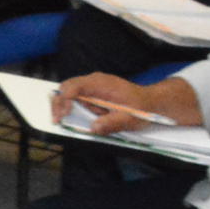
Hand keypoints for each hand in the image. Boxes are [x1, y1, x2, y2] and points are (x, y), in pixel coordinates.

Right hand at [52, 72, 166, 134]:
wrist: (151, 102)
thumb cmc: (141, 109)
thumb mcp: (130, 119)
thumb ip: (112, 123)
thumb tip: (93, 128)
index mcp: (101, 84)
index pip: (74, 87)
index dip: (64, 101)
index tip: (63, 116)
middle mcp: (93, 81)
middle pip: (66, 87)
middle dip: (58, 103)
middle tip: (58, 120)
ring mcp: (92, 85)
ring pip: (68, 92)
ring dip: (66, 107)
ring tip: (73, 119)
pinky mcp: (92, 92)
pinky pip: (76, 97)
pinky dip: (72, 107)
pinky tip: (80, 116)